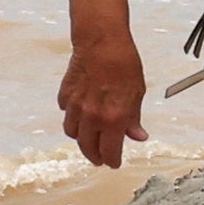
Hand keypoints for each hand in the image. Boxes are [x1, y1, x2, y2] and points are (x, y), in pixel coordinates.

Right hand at [58, 35, 147, 168]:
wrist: (101, 41)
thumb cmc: (123, 63)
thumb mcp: (137, 94)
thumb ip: (134, 119)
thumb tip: (138, 136)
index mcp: (113, 119)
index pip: (110, 153)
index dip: (112, 161)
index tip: (114, 163)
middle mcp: (92, 117)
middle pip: (88, 148)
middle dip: (95, 157)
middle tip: (100, 159)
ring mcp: (76, 107)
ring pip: (73, 134)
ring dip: (82, 139)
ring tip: (90, 138)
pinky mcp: (65, 96)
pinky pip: (67, 115)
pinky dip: (73, 118)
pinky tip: (81, 114)